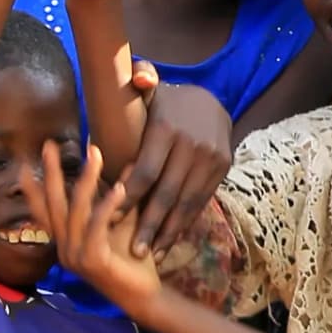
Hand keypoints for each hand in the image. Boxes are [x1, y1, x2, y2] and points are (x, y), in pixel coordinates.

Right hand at [20, 135, 155, 310]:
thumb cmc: (133, 260)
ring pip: (77, 210)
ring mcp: (75, 256)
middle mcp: (64, 248)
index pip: (45, 209)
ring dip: (87, 179)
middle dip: (52, 171)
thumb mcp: (125, 221)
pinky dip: (107, 206)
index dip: (34, 187)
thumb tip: (130, 162)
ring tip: (95, 153)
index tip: (26, 162)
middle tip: (48, 144)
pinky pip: (97, 227)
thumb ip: (123, 195)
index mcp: (66, 240)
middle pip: (54, 203)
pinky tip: (119, 188)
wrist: (145, 295)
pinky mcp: (92, 261)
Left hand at [116, 74, 232, 258]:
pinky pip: (201, 201)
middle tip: (132, 252)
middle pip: (167, 193)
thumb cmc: (166, 103)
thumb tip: (138, 77)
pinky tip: (170, 242)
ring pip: (187, 202)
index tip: (110, 219)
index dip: (128, 197)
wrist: (212, 102)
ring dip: (169, 232)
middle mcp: (193, 145)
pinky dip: (185, 224)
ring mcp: (211, 159)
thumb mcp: (153, 90)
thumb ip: (140, 80)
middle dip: (149, 224)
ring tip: (150, 255)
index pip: (145, 170)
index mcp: (168, 128)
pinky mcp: (222, 169)